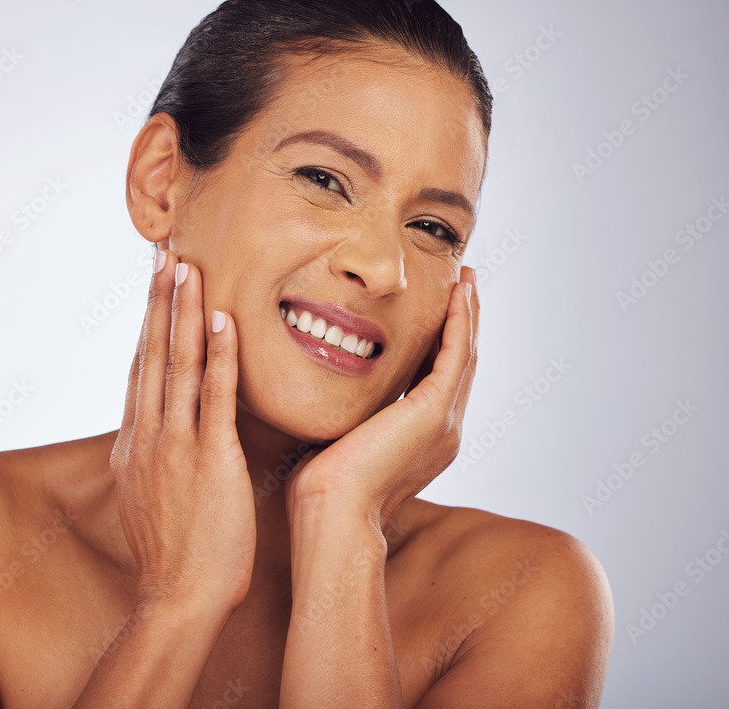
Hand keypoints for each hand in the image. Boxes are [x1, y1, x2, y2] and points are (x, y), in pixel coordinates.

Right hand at [110, 249, 255, 612]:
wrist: (178, 597)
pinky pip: (215, 395)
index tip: (153, 288)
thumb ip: (151, 456)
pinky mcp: (209, 457)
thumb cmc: (173, 554)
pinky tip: (223, 318)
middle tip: (164, 254)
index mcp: (134, 443)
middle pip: (152, 354)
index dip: (146, 325)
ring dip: (183, 311)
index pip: (140, 370)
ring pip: (177, 363)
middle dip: (158, 301)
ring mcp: (175, 444)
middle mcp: (147, 434)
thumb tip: (156, 432)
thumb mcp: (147, 497)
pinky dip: (219, 354)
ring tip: (186, 266)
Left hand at [284, 266, 478, 527]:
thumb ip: (351, 415)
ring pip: (464, 354)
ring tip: (466, 279)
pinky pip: (456, 354)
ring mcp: (443, 421)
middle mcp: (443, 430)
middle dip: (462, 321)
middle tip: (464, 283)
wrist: (332, 511)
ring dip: (467, 313)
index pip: (438, 378)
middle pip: (460, 363)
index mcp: (424, 439)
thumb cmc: (324, 486)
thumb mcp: (343, 438)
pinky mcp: (434, 411)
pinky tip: (459, 293)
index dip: (442, 340)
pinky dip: (460, 321)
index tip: (439, 309)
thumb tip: (332, 394)